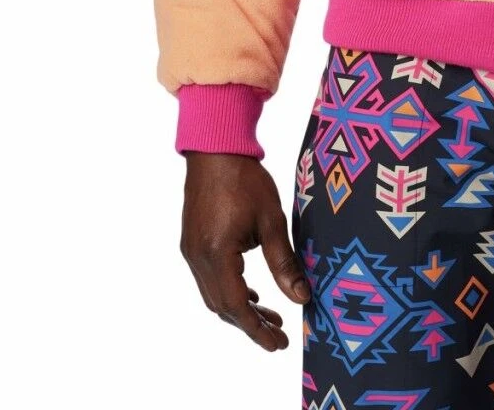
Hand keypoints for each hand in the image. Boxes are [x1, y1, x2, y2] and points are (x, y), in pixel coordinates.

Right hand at [180, 152, 310, 350]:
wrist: (216, 149)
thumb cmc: (246, 180)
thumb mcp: (272, 221)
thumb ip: (284, 262)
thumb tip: (302, 297)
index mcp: (217, 254)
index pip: (237, 306)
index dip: (257, 329)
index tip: (278, 344)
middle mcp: (198, 258)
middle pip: (222, 306)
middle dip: (251, 324)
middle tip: (279, 335)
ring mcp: (191, 251)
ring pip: (214, 295)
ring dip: (240, 309)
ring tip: (270, 315)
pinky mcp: (192, 242)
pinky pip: (209, 279)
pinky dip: (230, 291)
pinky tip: (251, 292)